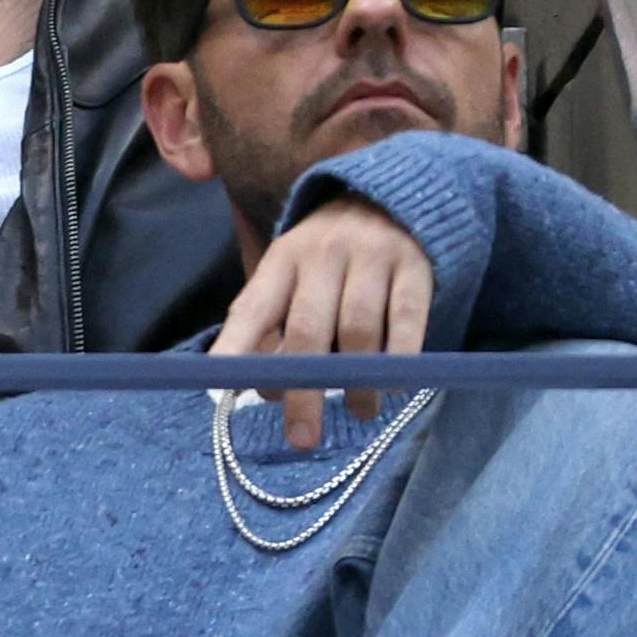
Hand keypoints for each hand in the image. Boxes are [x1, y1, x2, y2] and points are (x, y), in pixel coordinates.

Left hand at [209, 195, 432, 449]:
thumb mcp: (292, 274)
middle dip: (302, 390)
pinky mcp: (415, 269)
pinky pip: (407, 323)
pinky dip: (400, 362)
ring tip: (358, 413)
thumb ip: (273, 324)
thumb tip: (253, 385)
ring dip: (356, 383)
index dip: (236, 348)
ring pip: (359, 331)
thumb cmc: (329, 258)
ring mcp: (371, 259)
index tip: (222, 389)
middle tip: (302, 437)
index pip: (252, 307)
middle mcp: (322, 255)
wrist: (390, 199)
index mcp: (282, 260)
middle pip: (308, 329)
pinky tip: (394, 388)